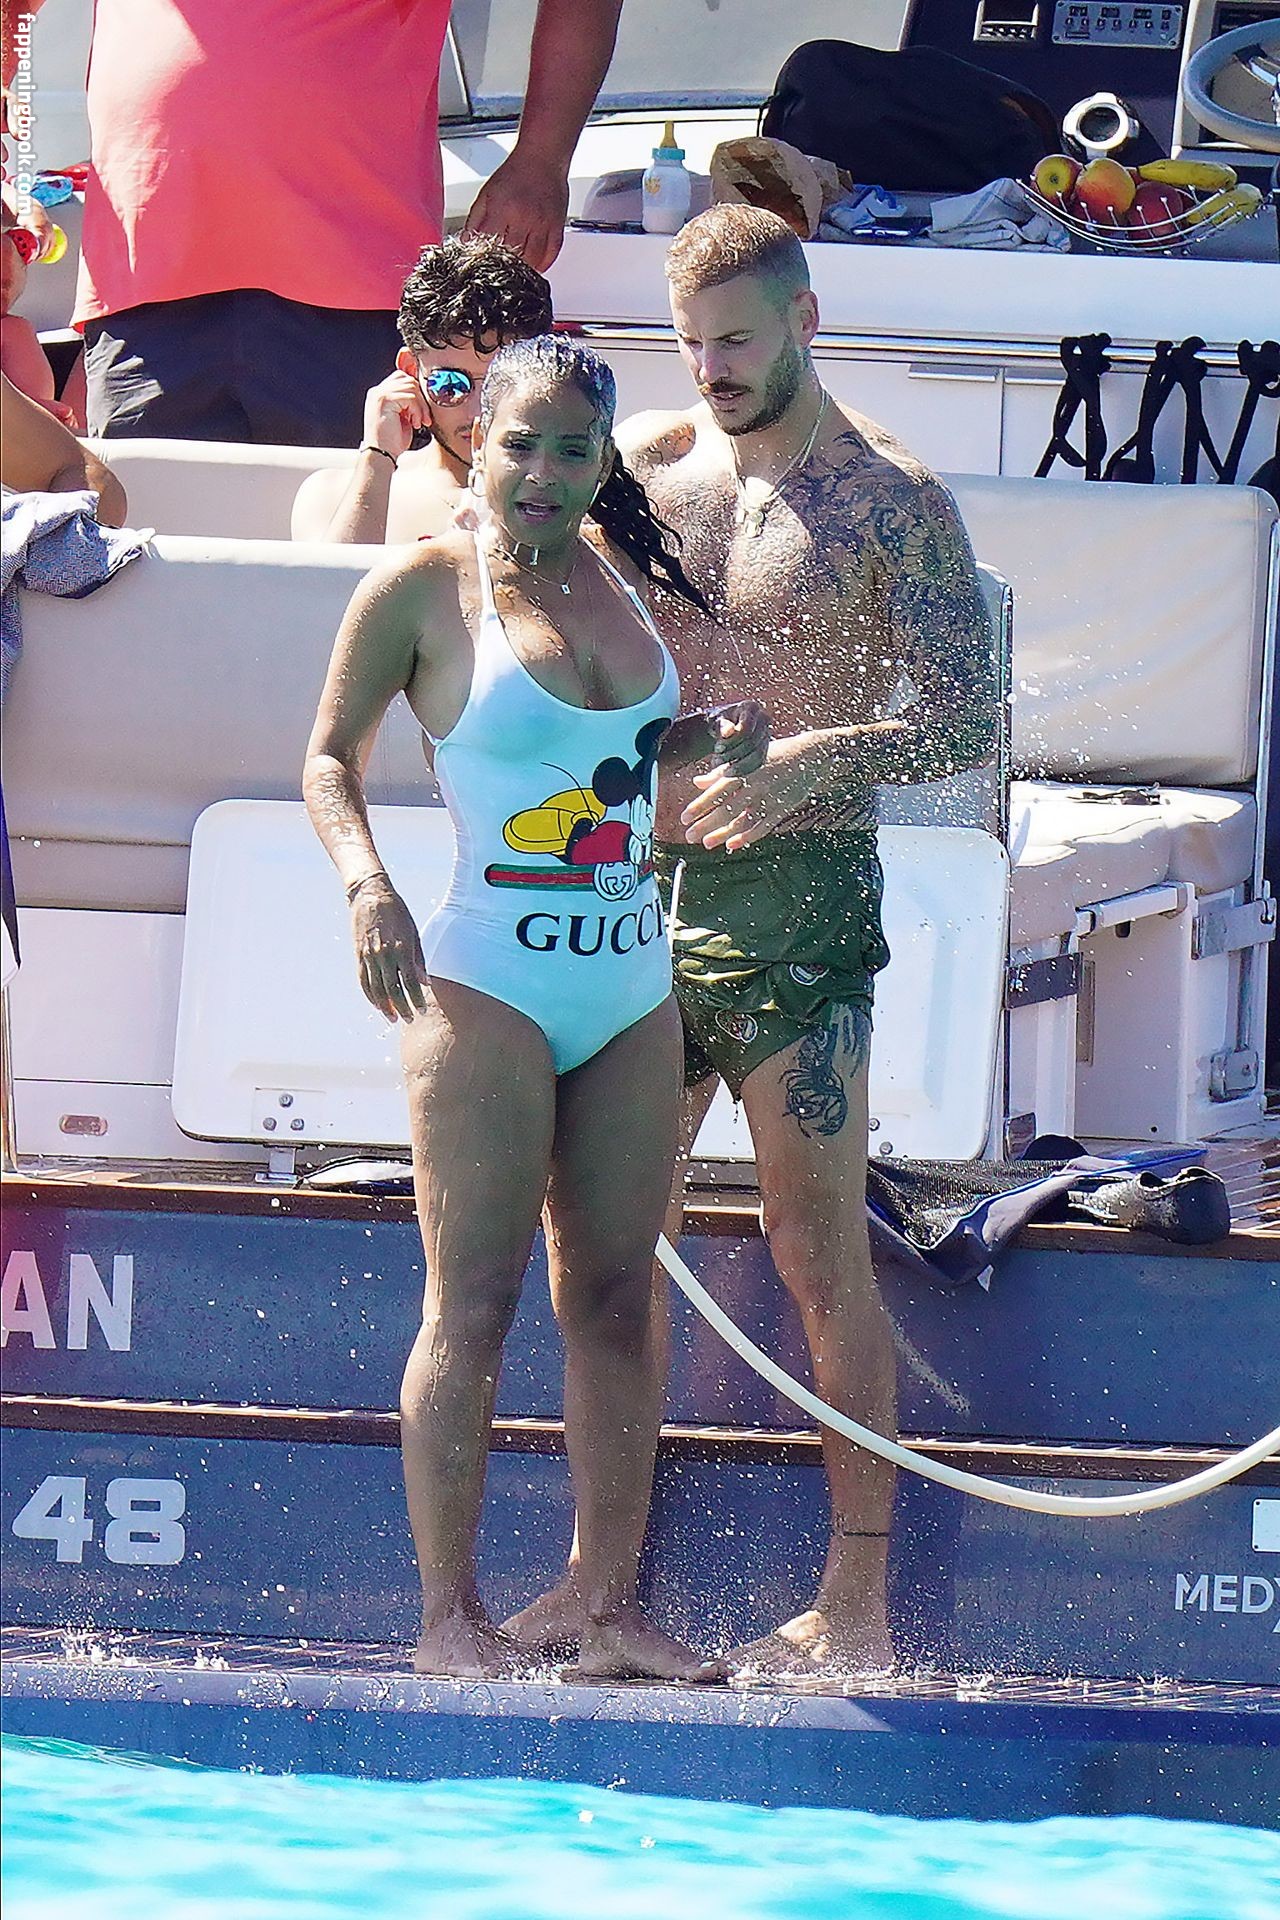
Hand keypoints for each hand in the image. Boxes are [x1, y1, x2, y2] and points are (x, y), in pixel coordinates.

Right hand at [351, 879, 428, 1020]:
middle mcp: (383, 955)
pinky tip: (378, 1004)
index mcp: (401, 948)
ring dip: (385, 1007)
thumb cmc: (397, 913)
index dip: (416, 999)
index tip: (422, 1009)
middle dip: (402, 1008)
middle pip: (392, 990)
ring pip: (375, 989)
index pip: (410, 982)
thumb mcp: (414, 933)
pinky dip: (370, 995)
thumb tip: (425, 983)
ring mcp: (368, 956)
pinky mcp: (358, 955)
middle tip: (410, 1019)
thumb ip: (419, 960)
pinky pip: (363, 981)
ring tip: (393, 1018)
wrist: (370, 894)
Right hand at [362, 369, 428, 461]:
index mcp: (379, 394)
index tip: (423, 409)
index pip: (402, 378)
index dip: (416, 391)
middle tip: (424, 418)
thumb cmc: (392, 442)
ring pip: (411, 387)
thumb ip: (409, 403)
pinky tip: (414, 424)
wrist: (381, 456)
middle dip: (421, 399)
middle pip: (408, 380)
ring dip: (420, 407)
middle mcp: (377, 391)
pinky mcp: (384, 399)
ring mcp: (379, 394)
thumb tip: (423, 394)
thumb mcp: (403, 418)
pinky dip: (417, 411)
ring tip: (418, 423)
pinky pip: (410, 397)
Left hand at [464, 150, 568, 271]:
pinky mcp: (557, 225)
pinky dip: (543, 263)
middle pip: (513, 256)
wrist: (542, 157)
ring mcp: (543, 223)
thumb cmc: (515, 173)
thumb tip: (466, 242)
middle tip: (501, 267)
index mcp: (503, 209)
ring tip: (517, 268)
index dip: (486, 257)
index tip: (483, 263)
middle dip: (505, 265)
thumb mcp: (487, 193)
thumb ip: (475, 220)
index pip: (491, 245)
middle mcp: (524, 218)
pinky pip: (551, 253)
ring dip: (524, 267)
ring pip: (533, 259)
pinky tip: (536, 264)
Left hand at [681, 731, 830, 852]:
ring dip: (724, 834)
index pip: (718, 790)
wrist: (813, 755)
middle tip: (690, 836)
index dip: (700, 805)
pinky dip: (748, 836)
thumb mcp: (748, 756)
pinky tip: (733, 844)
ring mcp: (771, 798)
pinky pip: (763, 826)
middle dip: (707, 824)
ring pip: (744, 821)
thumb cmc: (775, 753)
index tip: (684, 817)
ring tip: (707, 843)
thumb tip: (697, 782)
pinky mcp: (782, 808)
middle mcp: (757, 785)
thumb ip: (722, 771)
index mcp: (746, 769)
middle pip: (728, 809)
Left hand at [709, 700, 769, 776]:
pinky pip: (758, 763)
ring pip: (757, 755)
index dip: (732, 741)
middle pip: (752, 742)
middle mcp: (763, 719)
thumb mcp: (716, 722)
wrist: (723, 730)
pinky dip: (743, 771)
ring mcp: (766, 734)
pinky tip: (729, 773)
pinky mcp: (765, 748)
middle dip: (733, 754)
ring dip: (738, 765)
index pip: (746, 727)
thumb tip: (728, 731)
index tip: (717, 749)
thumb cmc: (718, 723)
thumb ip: (722, 726)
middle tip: (716, 762)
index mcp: (751, 707)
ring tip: (721, 770)